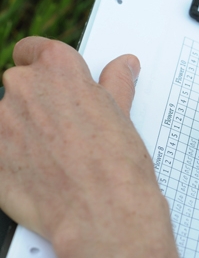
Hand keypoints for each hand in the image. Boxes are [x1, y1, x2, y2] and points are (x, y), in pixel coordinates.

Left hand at [0, 37, 177, 256]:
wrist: (102, 211)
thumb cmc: (117, 164)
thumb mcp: (122, 115)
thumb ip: (116, 83)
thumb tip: (124, 65)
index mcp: (58, 69)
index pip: (34, 48)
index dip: (42, 63)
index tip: (51, 78)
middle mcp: (22, 87)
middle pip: (21, 84)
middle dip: (39, 100)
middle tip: (64, 127)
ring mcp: (1, 122)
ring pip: (8, 116)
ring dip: (24, 128)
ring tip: (54, 154)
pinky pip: (1, 145)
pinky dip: (13, 153)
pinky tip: (39, 170)